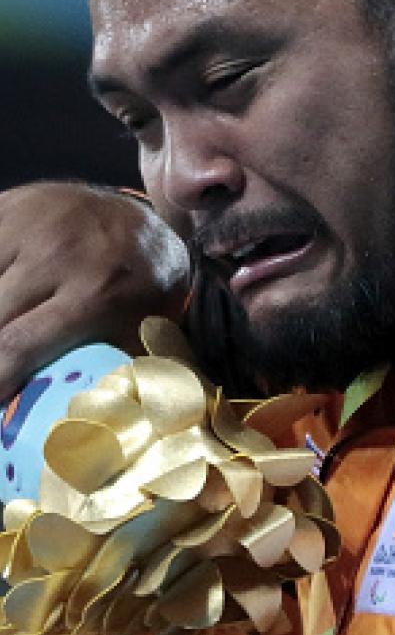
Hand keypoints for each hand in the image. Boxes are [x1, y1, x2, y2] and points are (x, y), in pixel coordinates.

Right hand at [0, 182, 189, 400]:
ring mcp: (27, 223)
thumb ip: (112, 371)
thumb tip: (92, 428)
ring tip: (5, 336)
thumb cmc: (141, 289)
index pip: (15, 346)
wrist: (140, 221)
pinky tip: (2, 305)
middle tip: (1, 373)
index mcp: (95, 291)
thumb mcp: (141, 331)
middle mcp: (57, 253)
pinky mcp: (7, 206)